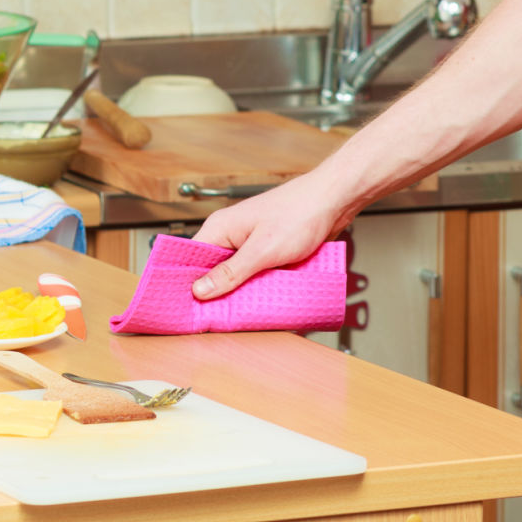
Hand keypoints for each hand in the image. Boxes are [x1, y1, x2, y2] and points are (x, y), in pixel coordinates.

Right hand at [191, 167, 356, 300]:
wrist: (334, 201)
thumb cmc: (300, 213)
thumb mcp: (262, 250)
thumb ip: (231, 272)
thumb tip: (199, 291)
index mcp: (221, 227)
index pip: (191, 260)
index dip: (187, 286)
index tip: (186, 311)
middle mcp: (232, 234)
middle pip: (213, 272)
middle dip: (216, 295)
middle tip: (215, 321)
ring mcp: (251, 243)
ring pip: (236, 276)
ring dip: (240, 293)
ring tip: (239, 315)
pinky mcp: (268, 251)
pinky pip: (255, 274)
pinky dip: (257, 287)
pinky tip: (260, 302)